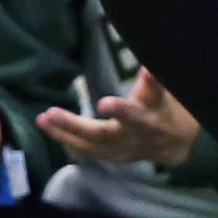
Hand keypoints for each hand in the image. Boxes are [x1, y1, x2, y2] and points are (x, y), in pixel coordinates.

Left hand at [37, 69, 199, 166]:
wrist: (175, 144)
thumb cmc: (166, 108)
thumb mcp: (166, 93)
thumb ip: (154, 80)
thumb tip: (147, 60)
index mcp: (151, 119)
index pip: (140, 113)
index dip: (126, 108)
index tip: (108, 101)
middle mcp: (134, 138)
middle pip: (104, 134)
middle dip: (77, 126)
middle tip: (51, 114)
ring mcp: (122, 151)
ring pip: (90, 145)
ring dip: (64, 133)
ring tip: (42, 119)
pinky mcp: (114, 157)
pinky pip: (88, 151)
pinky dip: (68, 141)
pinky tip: (49, 128)